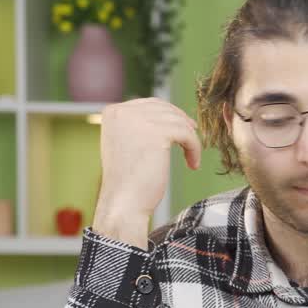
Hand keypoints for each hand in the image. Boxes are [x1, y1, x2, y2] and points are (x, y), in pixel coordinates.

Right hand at [93, 98, 202, 247]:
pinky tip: (193, 164)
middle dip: (181, 122)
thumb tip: (166, 113)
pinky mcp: (157, 133)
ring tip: (191, 158)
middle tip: (192, 138)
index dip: (169, 115)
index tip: (183, 128)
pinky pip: (187, 133)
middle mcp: (123, 111)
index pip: (149, 104)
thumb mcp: (127, 144)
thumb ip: (138, 126)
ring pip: (178, 121)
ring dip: (189, 139)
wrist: (124, 203)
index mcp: (113, 112)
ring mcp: (139, 120)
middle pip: (165, 108)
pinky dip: (194, 148)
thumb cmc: (128, 181)